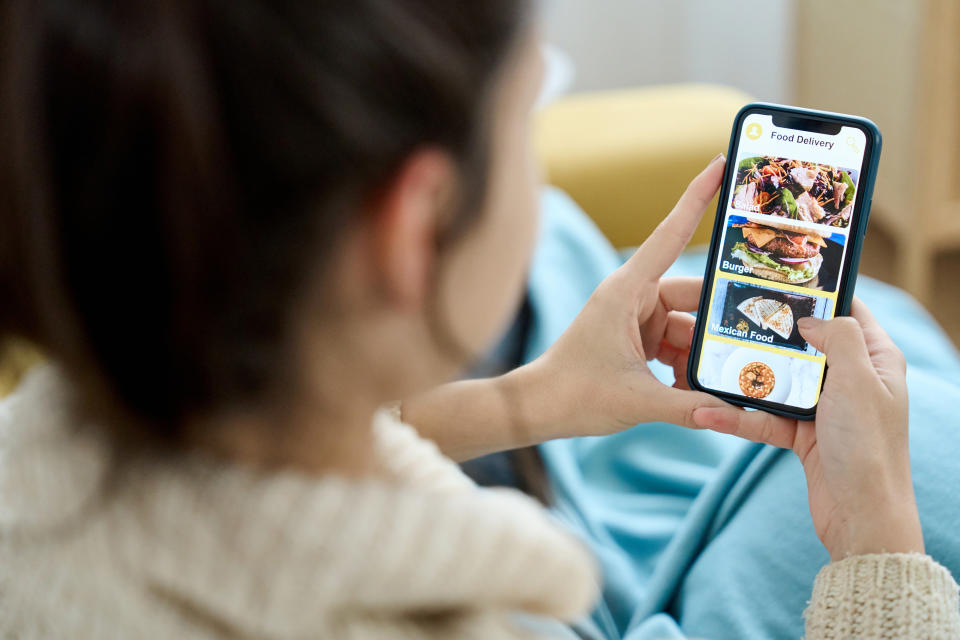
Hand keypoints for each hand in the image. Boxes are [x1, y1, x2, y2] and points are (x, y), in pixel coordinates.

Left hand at [518, 154, 730, 438]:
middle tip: (760, 332)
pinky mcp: (638, 338)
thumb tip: (735, 414)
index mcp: (627, 290)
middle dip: (722, 318)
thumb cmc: (572, 392)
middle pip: (695, 295)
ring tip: (726, 377)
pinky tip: (698, 390)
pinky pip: (678, 343)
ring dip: (705, 352)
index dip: (698, 197)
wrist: (537, 408)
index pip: (672, 234)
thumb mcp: (637, 400)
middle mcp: (634, 296)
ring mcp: (637, 317)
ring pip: (690, 325)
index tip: (721, 163)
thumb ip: (689, 406)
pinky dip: (689, 364)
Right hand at [692, 299, 922, 560]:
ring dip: (741, 379)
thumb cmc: (869, 447)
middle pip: (802, 345)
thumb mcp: (858, 380)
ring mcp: (824, 408)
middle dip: (766, 334)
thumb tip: (808, 319)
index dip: (817, 294)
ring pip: (775, 382)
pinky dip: (736, 417)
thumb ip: (837, 337)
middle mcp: (850, 379)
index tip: (778, 281)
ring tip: (705, 367)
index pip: (848, 311)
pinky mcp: (802, 436)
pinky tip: (705, 412)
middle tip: (730, 316)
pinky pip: (762, 418)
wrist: (862, 517)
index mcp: (874, 359)